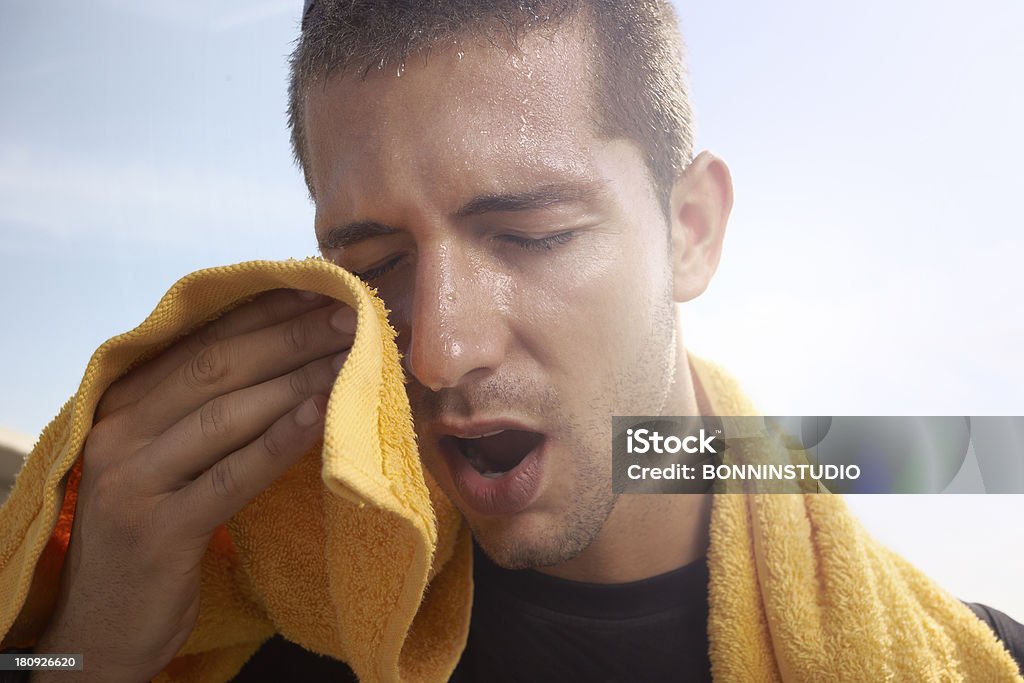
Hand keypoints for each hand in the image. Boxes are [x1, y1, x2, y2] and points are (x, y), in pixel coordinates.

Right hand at [33, 289, 354, 681]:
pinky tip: (321, 414)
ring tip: (351, 356)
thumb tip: (287, 349)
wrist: (103, 624)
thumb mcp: (167, 456)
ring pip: (227, 414)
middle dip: (290, 336)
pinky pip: (232, 477)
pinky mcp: (159, 530)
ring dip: (297, 379)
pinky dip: (279, 441)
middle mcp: (119, 431)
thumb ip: (206, 406)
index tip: (321, 287)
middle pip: (217, 368)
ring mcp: (134, 481)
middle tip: (351, 314)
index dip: (264, 309)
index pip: (202, 339)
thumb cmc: (152, 525)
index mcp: (123, 402)